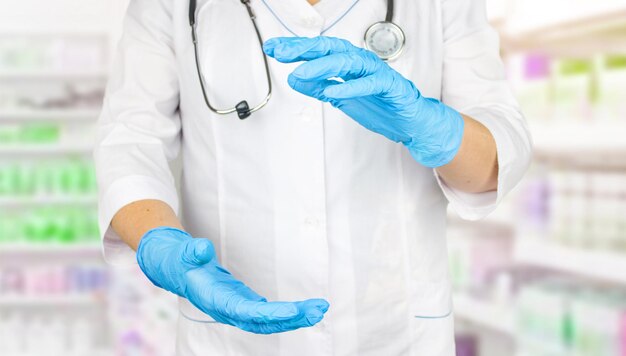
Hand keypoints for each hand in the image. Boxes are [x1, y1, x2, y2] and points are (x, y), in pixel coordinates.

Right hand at [136, 227, 328, 333]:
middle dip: (292, 319)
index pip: (245, 311)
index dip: (269, 314)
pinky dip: (287, 312)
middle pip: (263, 321)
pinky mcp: (242, 302)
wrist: (172, 266)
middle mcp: (227, 308)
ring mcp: (236, 307)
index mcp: (214, 299)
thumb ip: (191, 251)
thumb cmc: (177, 259)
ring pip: (268, 320)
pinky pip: (267, 313)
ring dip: (294, 317)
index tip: (293, 311)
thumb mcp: (181, 252)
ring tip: (319, 309)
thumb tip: (202, 247)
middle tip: (319, 310)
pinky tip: (305, 309)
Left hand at [263, 36, 464, 167]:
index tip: (273, 48)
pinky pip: (369, 83)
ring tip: (301, 73)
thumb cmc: (380, 105)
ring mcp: (376, 73)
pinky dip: (351, 86)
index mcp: (349, 63)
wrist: (409, 122)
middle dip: (304, 49)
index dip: (295, 48)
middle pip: (330, 48)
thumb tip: (295, 79)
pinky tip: (332, 89)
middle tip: (281, 52)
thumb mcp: (341, 97)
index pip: (319, 50)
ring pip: (348, 62)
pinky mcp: (390, 86)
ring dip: (322, 66)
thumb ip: (319, 86)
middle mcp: (361, 62)